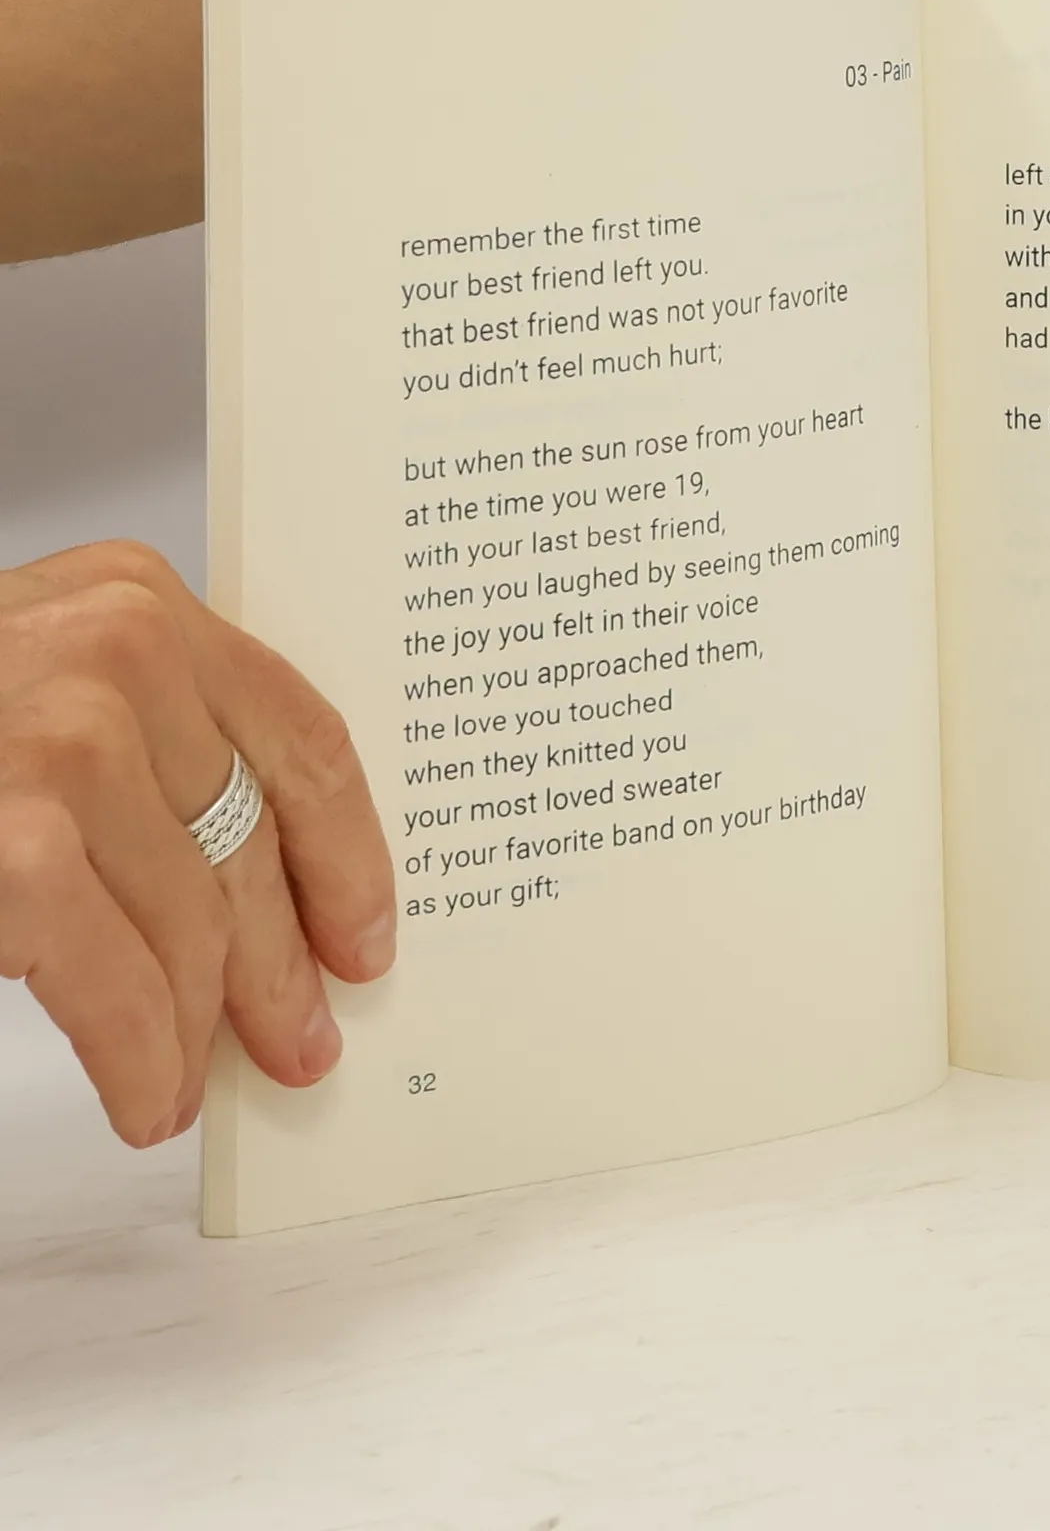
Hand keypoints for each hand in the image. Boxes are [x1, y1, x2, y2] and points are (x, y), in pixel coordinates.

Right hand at [0, 541, 394, 1145]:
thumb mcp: (37, 690)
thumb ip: (147, 745)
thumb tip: (266, 888)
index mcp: (138, 600)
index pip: (303, 736)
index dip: (348, 853)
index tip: (367, 933)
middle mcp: (116, 651)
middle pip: (253, 842)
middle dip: (282, 960)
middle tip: (303, 1036)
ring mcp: (64, 743)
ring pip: (196, 922)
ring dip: (202, 1024)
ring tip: (196, 1075)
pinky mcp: (16, 845)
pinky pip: (123, 983)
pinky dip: (144, 1057)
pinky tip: (146, 1096)